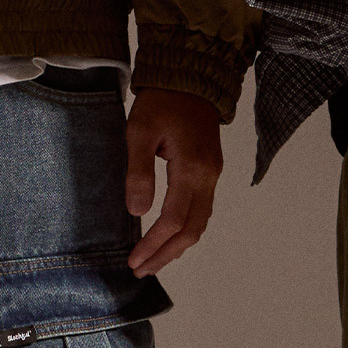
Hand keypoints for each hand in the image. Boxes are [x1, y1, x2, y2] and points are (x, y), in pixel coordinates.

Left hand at [125, 88, 223, 275]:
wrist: (191, 78)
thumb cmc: (162, 102)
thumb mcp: (140, 132)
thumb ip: (139, 172)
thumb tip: (137, 212)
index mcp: (192, 169)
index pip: (174, 220)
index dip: (154, 244)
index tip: (134, 260)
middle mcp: (208, 177)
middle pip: (192, 230)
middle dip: (166, 254)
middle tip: (141, 269)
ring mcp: (213, 175)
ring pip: (200, 223)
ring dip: (177, 246)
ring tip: (152, 261)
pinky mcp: (210, 172)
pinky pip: (202, 211)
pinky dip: (186, 231)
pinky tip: (168, 238)